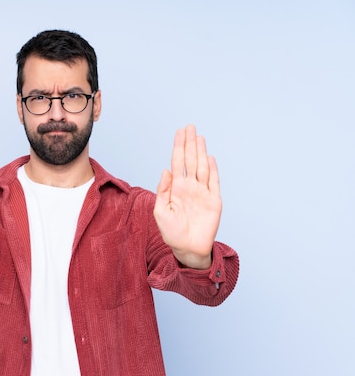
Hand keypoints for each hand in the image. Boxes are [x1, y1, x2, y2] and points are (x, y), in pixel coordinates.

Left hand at [154, 125, 221, 268]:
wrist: (187, 248)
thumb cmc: (171, 232)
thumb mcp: (160, 211)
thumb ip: (162, 190)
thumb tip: (166, 170)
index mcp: (176, 188)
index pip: (178, 162)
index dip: (179, 147)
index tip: (179, 133)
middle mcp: (190, 187)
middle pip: (190, 160)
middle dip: (189, 144)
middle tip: (189, 127)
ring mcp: (202, 193)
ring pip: (202, 167)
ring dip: (201, 152)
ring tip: (199, 137)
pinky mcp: (213, 201)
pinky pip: (214, 182)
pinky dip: (213, 170)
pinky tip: (210, 157)